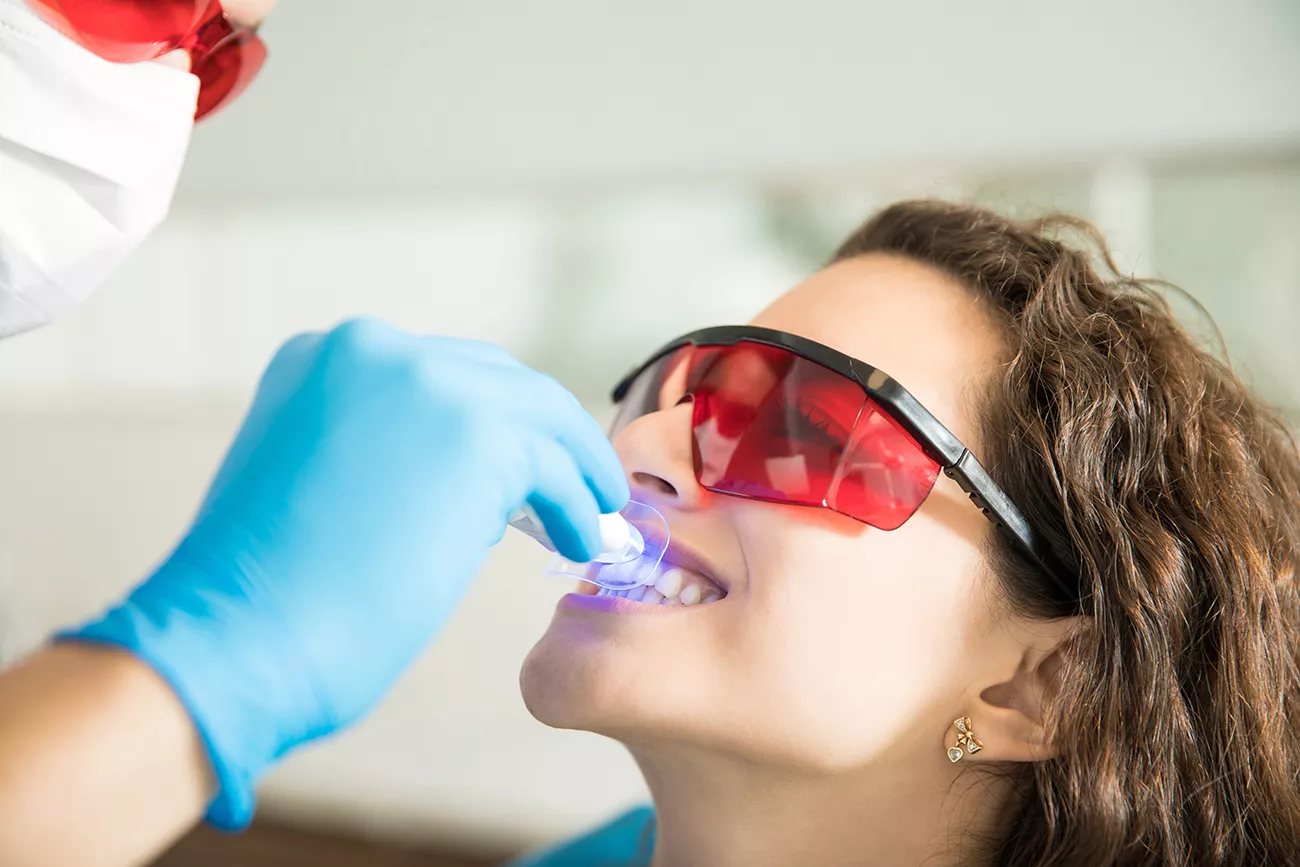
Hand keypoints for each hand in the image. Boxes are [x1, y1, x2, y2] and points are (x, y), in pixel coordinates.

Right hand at [61, 319, 627, 828]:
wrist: (235, 637)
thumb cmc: (262, 597)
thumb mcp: (312, 482)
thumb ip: (377, 454)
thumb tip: (457, 479)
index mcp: (321, 358)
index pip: (438, 376)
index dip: (489, 421)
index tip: (522, 464)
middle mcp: (373, 350)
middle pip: (497, 380)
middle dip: (540, 435)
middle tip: (574, 481)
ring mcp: (427, 383)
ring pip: (538, 415)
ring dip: (574, 467)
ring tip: (594, 513)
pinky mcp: (476, 434)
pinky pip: (555, 467)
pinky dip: (578, 504)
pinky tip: (581, 540)